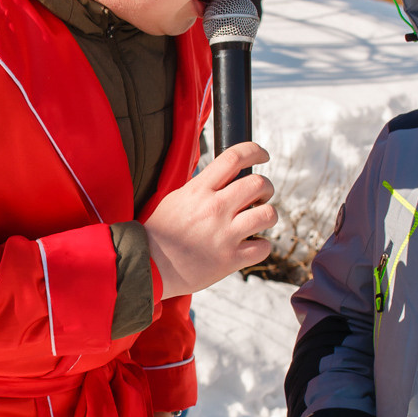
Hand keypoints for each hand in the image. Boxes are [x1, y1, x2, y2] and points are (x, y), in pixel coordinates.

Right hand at [144, 143, 274, 298]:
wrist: (149, 266)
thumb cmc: (161, 232)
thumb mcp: (177, 198)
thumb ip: (202, 185)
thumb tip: (225, 175)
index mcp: (199, 190)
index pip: (234, 157)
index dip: (255, 151)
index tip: (263, 156)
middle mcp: (215, 209)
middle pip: (258, 183)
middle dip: (266, 187)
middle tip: (261, 196)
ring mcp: (224, 235)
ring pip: (268, 214)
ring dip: (268, 214)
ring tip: (259, 219)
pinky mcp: (230, 260)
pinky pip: (263, 247)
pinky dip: (262, 245)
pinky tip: (251, 245)